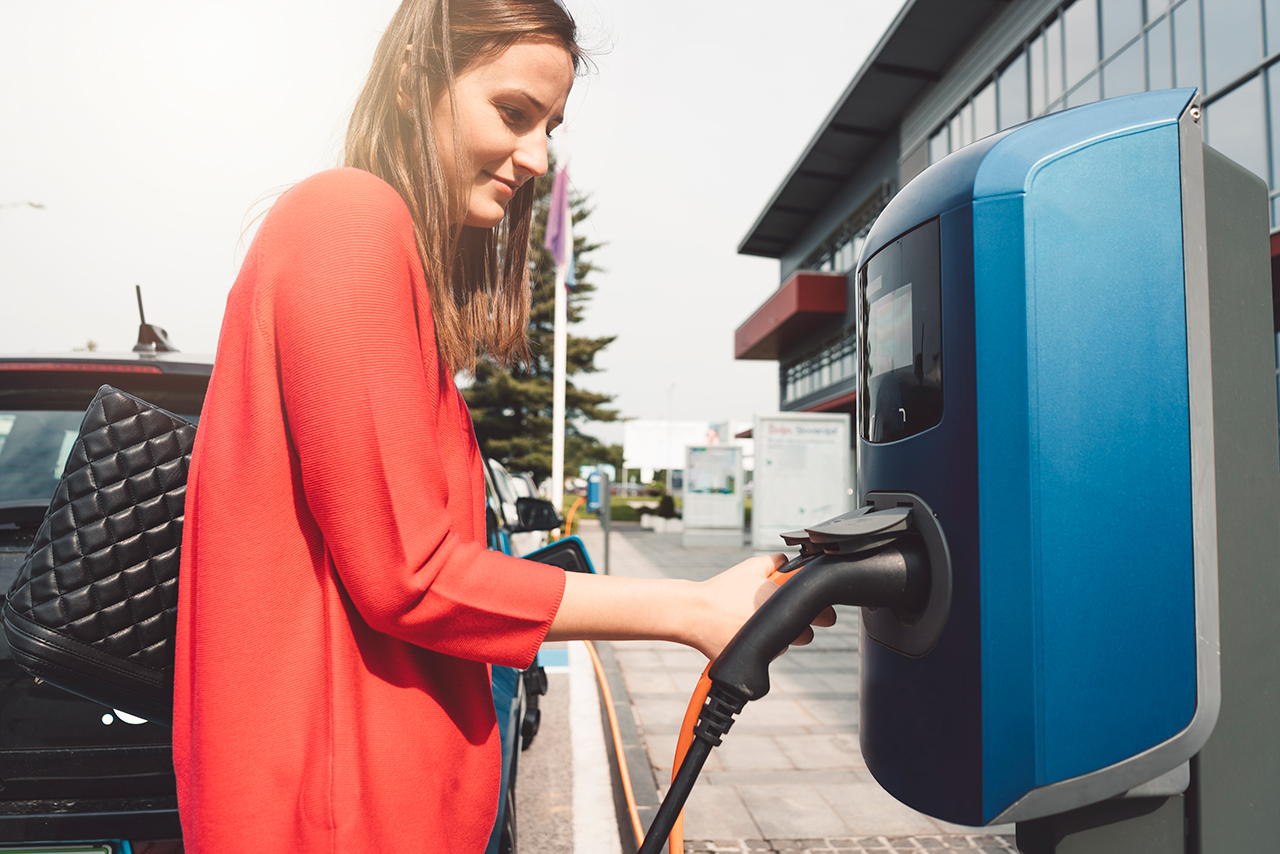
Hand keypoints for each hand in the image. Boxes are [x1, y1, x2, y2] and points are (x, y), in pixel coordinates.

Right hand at [686, 553, 836, 661]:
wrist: (695, 613)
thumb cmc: (723, 590)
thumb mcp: (751, 566)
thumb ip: (777, 561)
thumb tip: (790, 562)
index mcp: (784, 604)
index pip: (822, 616)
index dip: (823, 614)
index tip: (822, 613)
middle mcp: (780, 629)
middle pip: (806, 636)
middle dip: (799, 626)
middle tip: (781, 616)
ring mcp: (768, 648)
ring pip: (783, 644)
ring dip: (776, 636)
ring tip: (752, 621)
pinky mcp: (755, 660)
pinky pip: (765, 655)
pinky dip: (759, 646)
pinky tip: (744, 632)